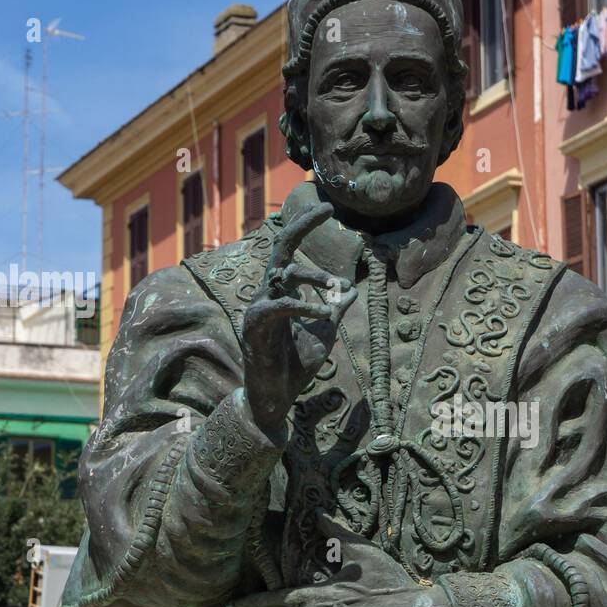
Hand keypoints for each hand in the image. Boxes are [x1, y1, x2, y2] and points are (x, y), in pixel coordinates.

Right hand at [242, 202, 357, 434]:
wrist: (277, 397)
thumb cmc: (296, 364)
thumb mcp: (325, 332)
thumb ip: (335, 308)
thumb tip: (351, 288)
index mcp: (282, 291)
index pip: (291, 250)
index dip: (306, 227)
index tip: (330, 211)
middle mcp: (268, 293)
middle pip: (281, 248)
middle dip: (302, 225)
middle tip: (327, 208)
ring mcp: (259, 308)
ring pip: (283, 274)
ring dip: (315, 278)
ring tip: (337, 290)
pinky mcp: (255, 326)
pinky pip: (280, 306)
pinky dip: (305, 306)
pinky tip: (324, 312)